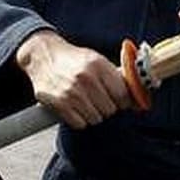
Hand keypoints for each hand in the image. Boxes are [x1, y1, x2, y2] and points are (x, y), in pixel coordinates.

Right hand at [15, 30, 135, 128]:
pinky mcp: (59, 104)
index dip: (125, 102)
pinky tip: (75, 108)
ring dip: (93, 114)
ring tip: (85, 103)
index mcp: (98, 64)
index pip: (123, 94)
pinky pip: (80, 124)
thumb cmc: (72, 59)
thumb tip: (136, 98)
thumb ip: (115, 77)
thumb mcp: (96, 59)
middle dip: (107, 107)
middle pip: (110, 109)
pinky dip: (79, 120)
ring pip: (96, 118)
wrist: (42, 56)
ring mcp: (71, 92)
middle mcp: (85, 78)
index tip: (121, 102)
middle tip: (99, 100)